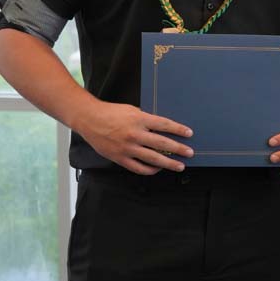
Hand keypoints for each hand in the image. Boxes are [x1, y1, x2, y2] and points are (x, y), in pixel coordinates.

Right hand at [74, 100, 192, 175]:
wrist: (89, 119)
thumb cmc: (112, 113)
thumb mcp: (132, 111)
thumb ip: (147, 120)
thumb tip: (163, 129)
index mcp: (139, 119)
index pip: (164, 125)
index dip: (178, 130)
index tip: (189, 134)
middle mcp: (134, 134)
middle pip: (162, 144)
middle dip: (179, 149)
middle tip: (190, 153)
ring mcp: (127, 148)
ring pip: (153, 159)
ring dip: (169, 163)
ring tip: (179, 166)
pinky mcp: (119, 158)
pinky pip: (138, 168)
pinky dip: (150, 170)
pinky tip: (158, 169)